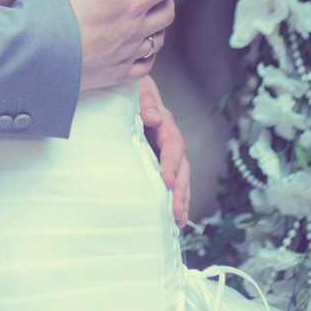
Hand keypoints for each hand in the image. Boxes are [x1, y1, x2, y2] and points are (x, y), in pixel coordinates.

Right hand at [59, 0, 178, 91]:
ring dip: (158, 24)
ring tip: (148, 14)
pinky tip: (139, 47)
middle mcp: (136, 31)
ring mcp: (127, 54)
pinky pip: (144, 65)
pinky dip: (148, 53)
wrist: (40, 50)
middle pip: (166, 12)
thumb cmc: (62, 9)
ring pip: (157, 40)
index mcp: (133, 4)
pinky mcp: (116, 74)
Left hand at [139, 76, 190, 226]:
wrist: (129, 89)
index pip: (173, 144)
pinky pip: (170, 182)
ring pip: (180, 178)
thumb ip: (145, 101)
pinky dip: (174, 199)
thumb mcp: (138, 90)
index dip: (171, 163)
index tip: (165, 180)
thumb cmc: (131, 90)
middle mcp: (169, 140)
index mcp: (165, 124)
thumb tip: (153, 117)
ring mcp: (165, 153)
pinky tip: (174, 219)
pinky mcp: (158, 162)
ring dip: (181, 199)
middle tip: (175, 211)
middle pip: (181, 167)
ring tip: (179, 220)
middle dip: (180, 190)